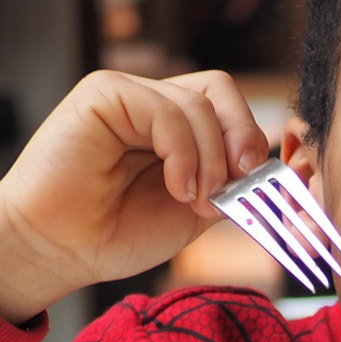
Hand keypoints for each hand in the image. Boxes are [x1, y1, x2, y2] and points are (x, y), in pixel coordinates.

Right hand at [0, 70, 270, 323]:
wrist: (57, 250)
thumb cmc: (114, 234)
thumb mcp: (194, 210)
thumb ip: (232, 185)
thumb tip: (283, 168)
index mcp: (174, 128)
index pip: (229, 109)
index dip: (253, 140)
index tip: (259, 186)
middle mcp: (151, 104)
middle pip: (221, 92)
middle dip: (242, 139)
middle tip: (238, 184)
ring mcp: (127, 95)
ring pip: (198, 104)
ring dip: (211, 158)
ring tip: (194, 199)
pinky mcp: (103, 94)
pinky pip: (166, 108)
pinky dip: (184, 152)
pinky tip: (177, 188)